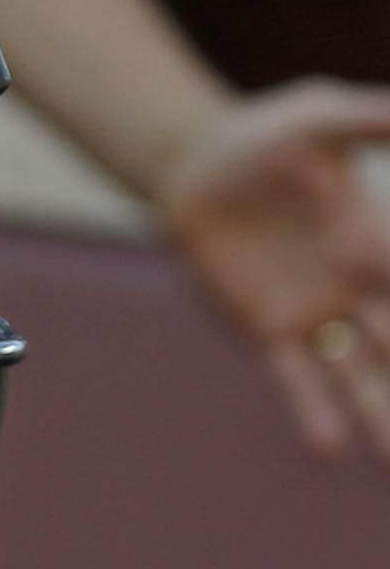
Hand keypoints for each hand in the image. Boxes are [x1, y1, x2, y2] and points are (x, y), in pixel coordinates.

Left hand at [157, 80, 389, 457]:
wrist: (196, 163)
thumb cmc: (267, 136)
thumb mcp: (322, 118)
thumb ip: (371, 120)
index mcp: (381, 240)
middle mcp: (359, 288)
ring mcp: (317, 314)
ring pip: (362, 377)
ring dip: (382, 416)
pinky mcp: (268, 330)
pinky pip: (295, 378)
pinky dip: (311, 411)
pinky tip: (328, 450)